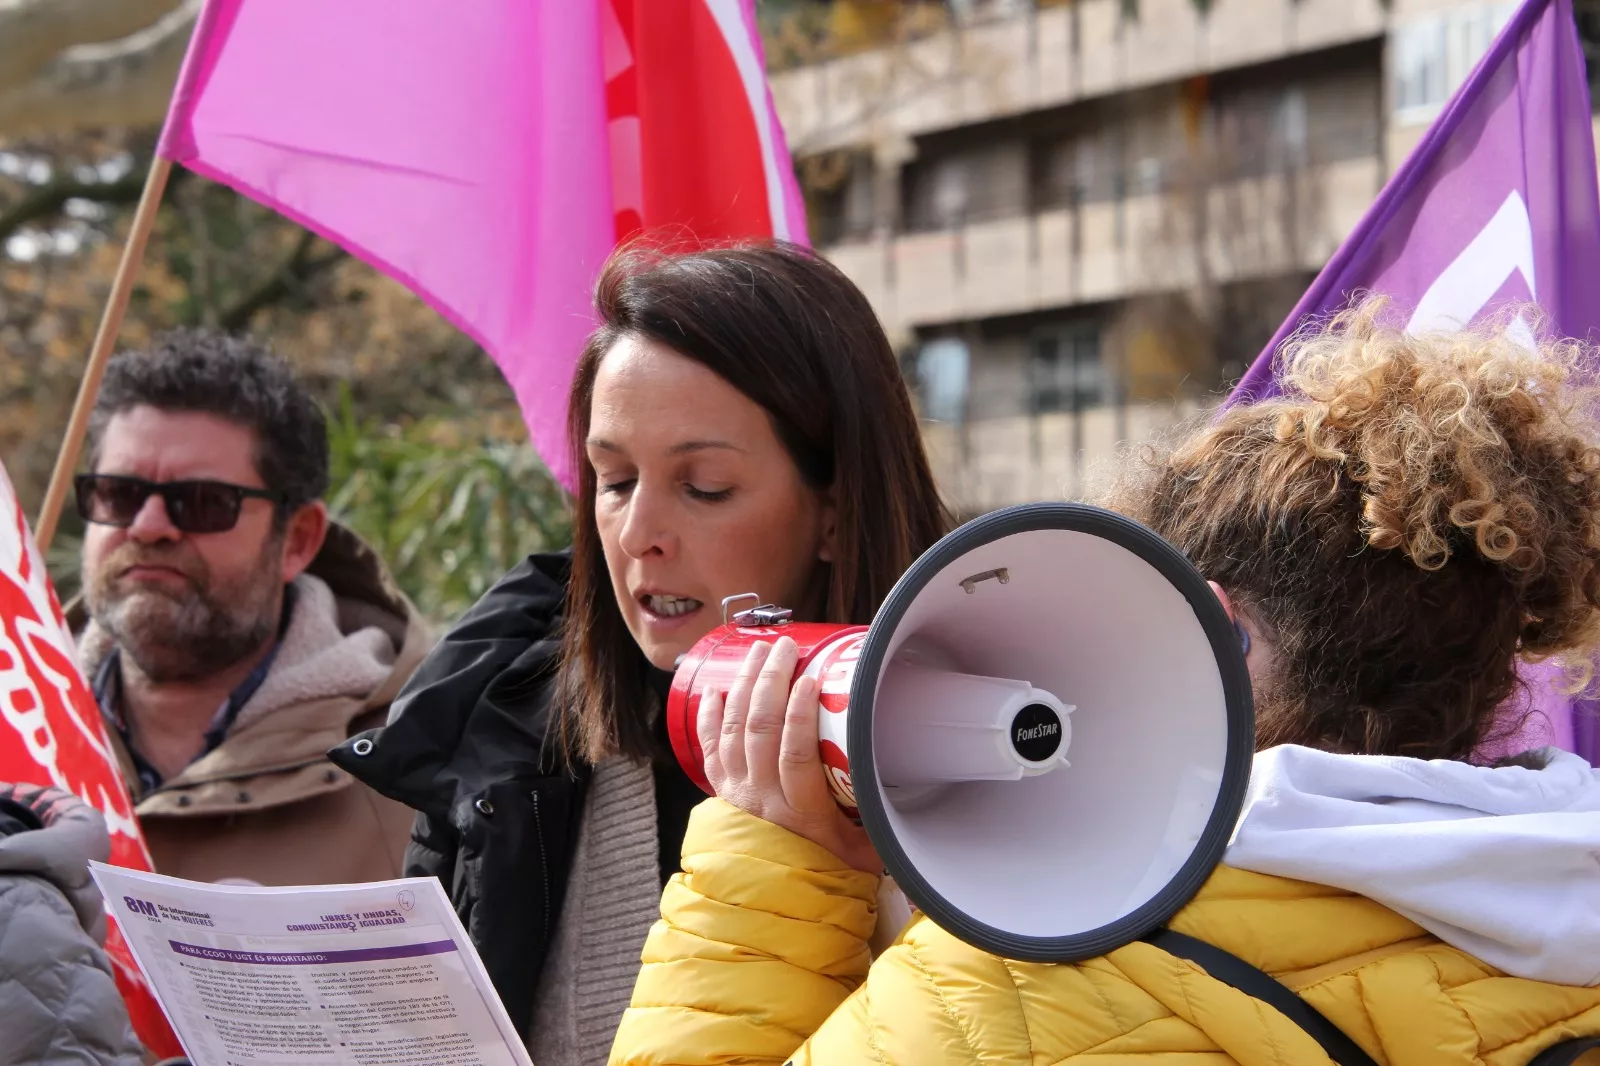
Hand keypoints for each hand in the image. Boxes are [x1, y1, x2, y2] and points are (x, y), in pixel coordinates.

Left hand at [699, 636, 880, 874]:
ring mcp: (737, 792)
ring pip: (735, 730)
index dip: (798, 715)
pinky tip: (717, 688)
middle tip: (785, 648)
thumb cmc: (828, 869)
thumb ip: (885, 825)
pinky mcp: (722, 789)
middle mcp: (762, 798)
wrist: (777, 897)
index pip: (794, 756)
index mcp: (801, 812)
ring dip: (745, 686)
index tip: (809, 679)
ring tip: (759, 651)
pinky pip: (710, 747)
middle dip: (770, 681)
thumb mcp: (866, 854)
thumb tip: (914, 790)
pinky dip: (711, 716)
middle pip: (760, 730)